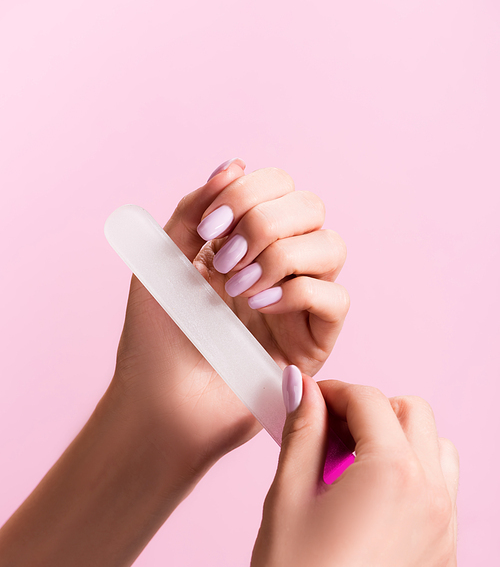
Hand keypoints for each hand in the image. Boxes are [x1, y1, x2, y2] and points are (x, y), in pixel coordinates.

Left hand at [110, 161, 348, 479]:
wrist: (160, 403)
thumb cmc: (157, 336)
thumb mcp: (163, 258)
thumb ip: (195, 207)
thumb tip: (234, 163)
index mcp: (245, 242)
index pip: (278, 187)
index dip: (250, 191)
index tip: (209, 226)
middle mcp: (278, 266)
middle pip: (311, 207)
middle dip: (265, 221)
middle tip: (223, 258)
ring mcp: (299, 304)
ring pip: (331, 247)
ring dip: (282, 255)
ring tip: (237, 287)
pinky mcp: (314, 343)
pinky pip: (336, 299)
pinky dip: (298, 293)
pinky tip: (258, 307)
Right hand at [193, 373, 458, 566]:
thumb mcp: (287, 491)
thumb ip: (303, 428)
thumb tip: (303, 387)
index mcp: (393, 472)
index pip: (370, 401)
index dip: (335, 391)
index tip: (312, 400)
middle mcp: (433, 498)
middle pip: (415, 415)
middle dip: (373, 411)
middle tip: (332, 431)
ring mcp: (446, 535)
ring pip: (439, 456)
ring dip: (403, 445)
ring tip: (358, 468)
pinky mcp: (444, 566)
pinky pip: (442, 505)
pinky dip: (413, 490)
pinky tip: (371, 514)